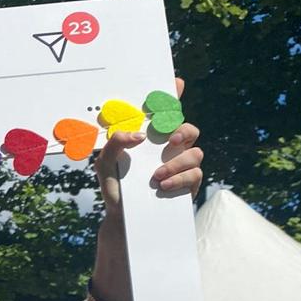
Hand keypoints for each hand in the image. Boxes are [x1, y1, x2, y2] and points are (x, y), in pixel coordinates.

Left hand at [96, 78, 202, 212]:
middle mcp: (169, 149)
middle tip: (170, 140)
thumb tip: (139, 134)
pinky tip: (162, 185)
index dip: (174, 96)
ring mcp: (182, 166)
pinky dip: (179, 177)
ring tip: (156, 175)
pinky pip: (195, 173)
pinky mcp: (189, 184)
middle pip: (190, 129)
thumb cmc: (114, 187)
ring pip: (196, 152)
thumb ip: (114, 143)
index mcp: (151, 138)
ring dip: (177, 162)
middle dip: (183, 130)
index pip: (166, 114)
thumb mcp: (105, 164)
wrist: (122, 218)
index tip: (177, 83)